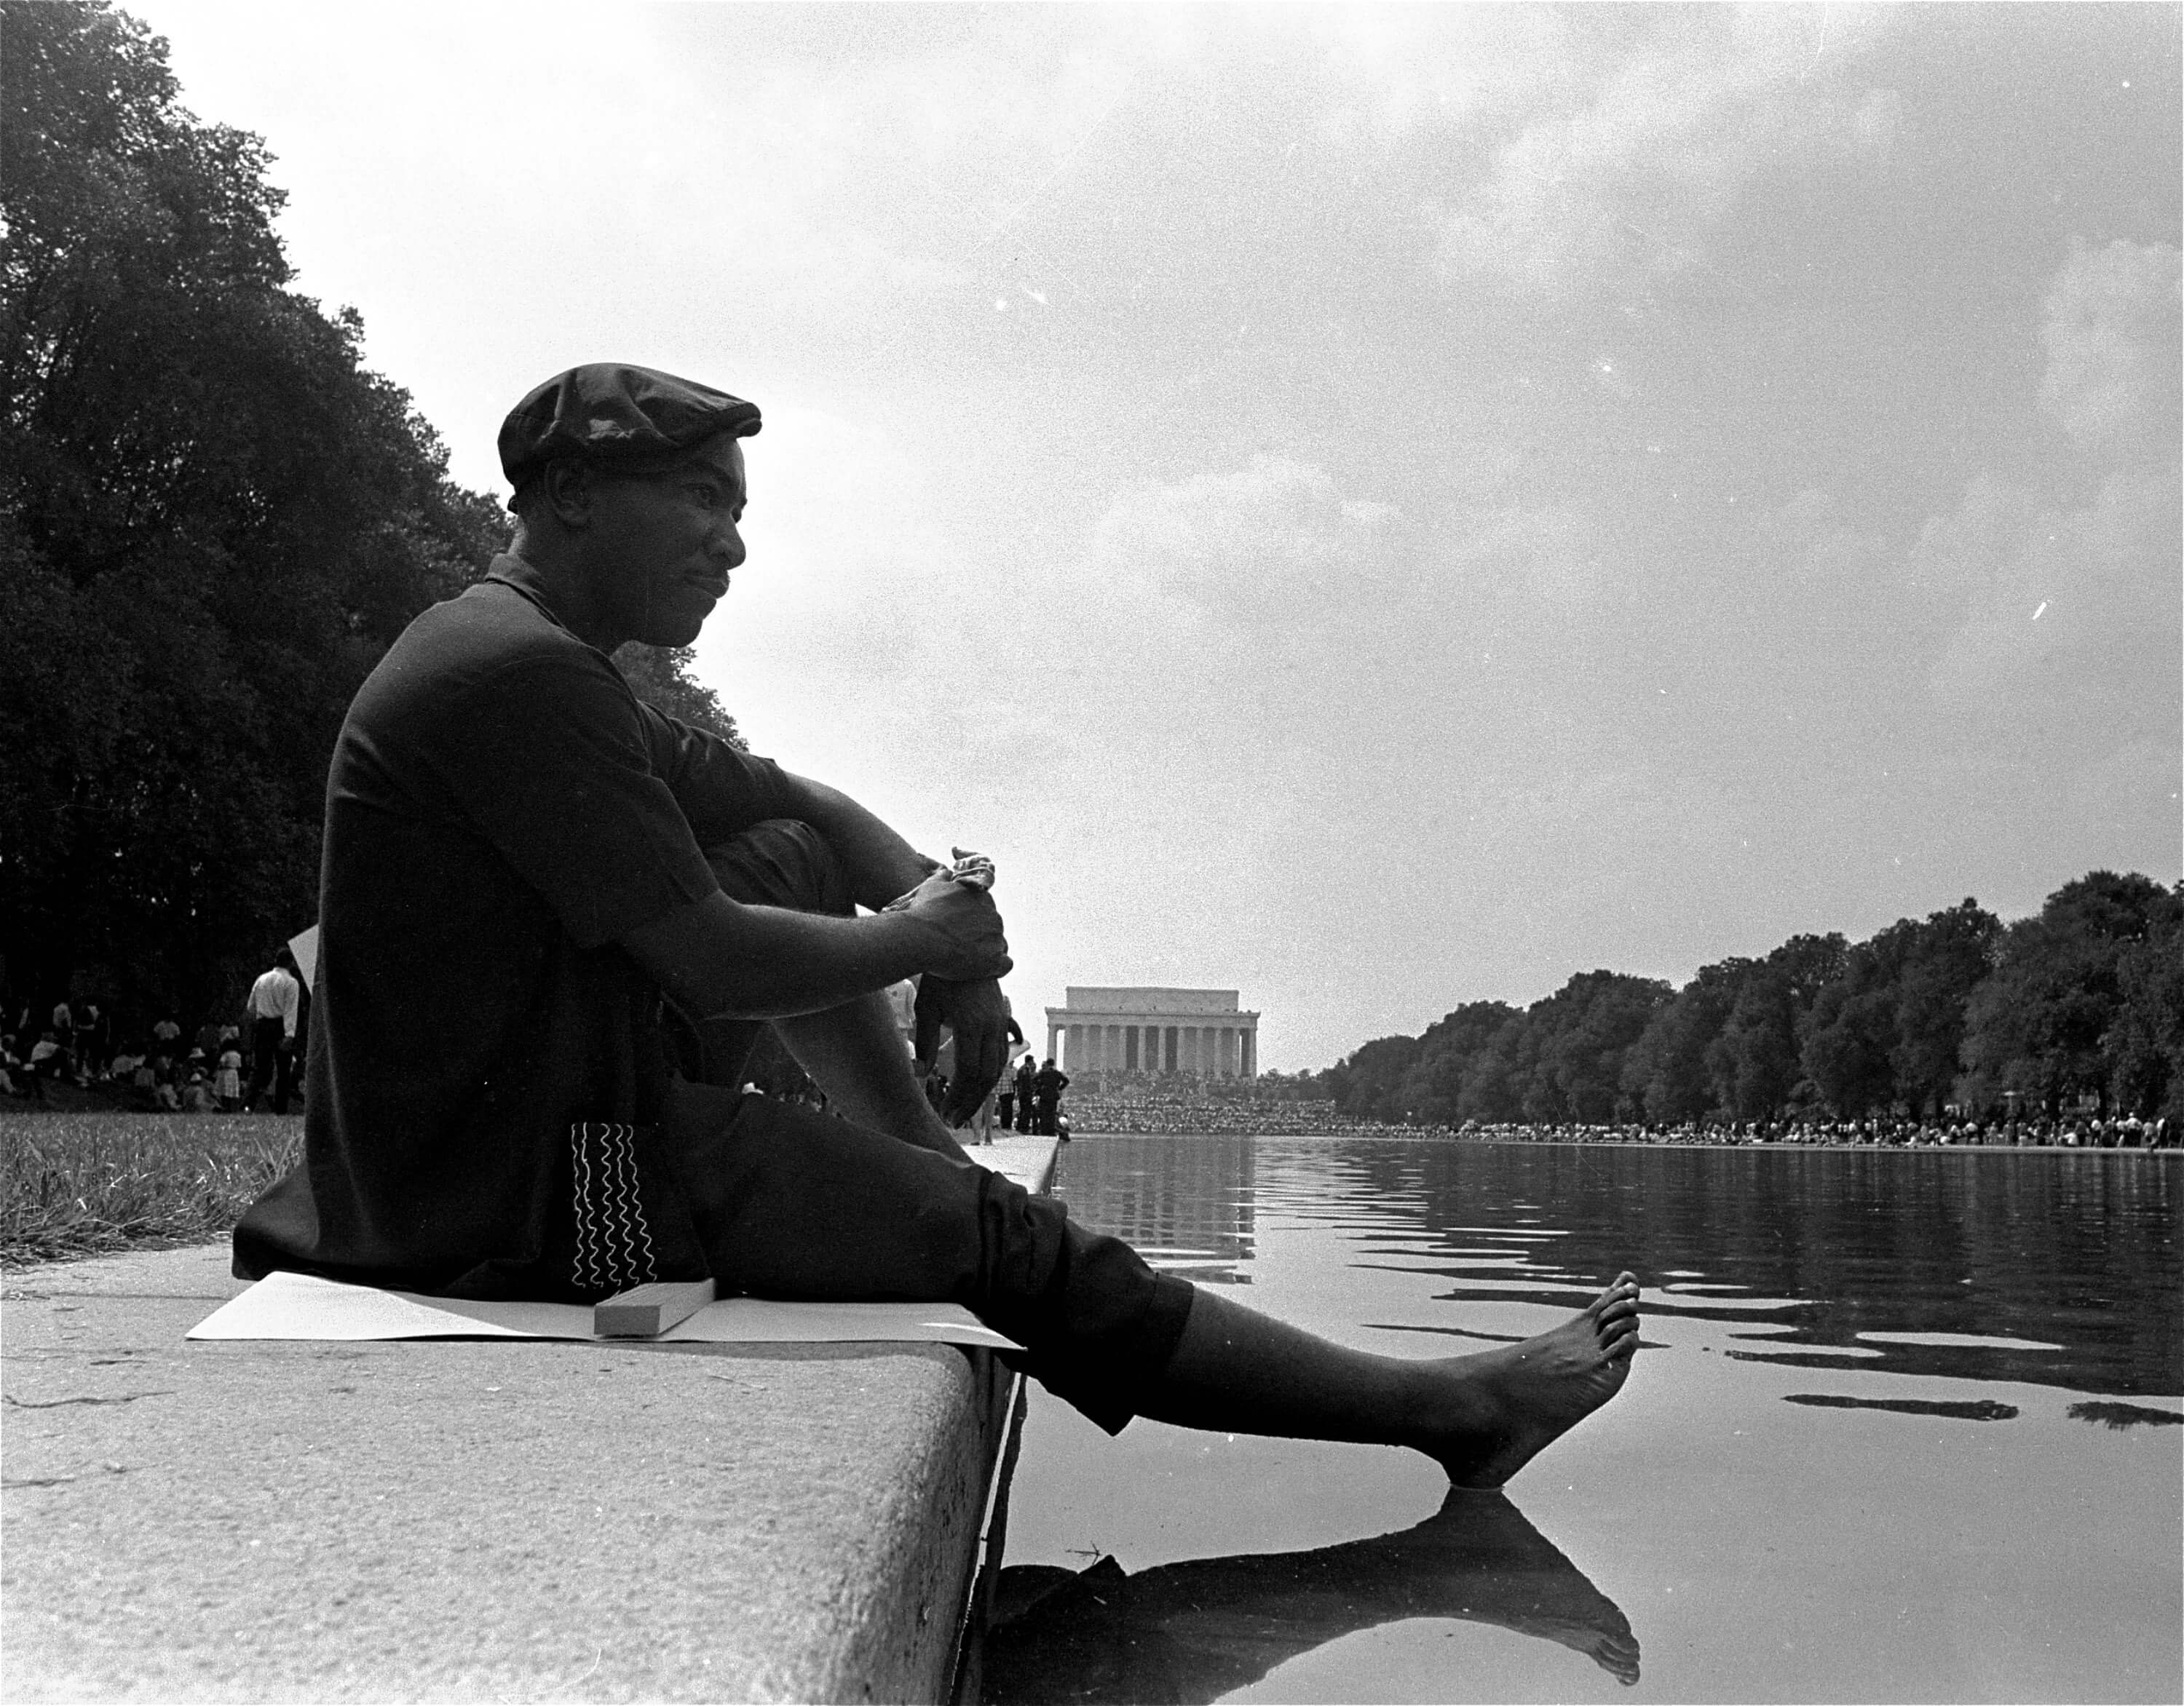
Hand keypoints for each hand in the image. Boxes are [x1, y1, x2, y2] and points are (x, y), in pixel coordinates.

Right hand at [886, 865, 1009, 981]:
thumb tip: (947, 871)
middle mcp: (994, 916)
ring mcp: (996, 938)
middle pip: (993, 927)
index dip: (973, 919)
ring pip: (999, 945)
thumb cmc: (924, 912)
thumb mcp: (931, 887)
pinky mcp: (994, 960)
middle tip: (959, 944)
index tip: (959, 927)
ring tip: (968, 960)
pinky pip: (1005, 965)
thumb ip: (943, 878)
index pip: (985, 909)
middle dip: (980, 935)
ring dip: (987, 951)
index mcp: (982, 898)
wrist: (921, 937)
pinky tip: (984, 971)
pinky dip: (997, 968)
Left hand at [914, 975, 1011, 1126]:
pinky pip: (1002, 1054)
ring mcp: (1000, 1023)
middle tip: (954, 1119)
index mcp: (972, 1025)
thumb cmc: (940, 980)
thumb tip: (921, 1073)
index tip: (945, 1113)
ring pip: (998, 1067)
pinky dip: (991, 1074)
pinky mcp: (1002, 1020)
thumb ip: (925, 1042)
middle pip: (987, 1076)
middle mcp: (991, 1027)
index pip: (969, 1072)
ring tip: (964, 1108)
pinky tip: (979, 1086)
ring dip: (981, 1092)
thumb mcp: (927, 1009)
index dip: (959, 1097)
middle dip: (971, 1102)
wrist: (964, 950)